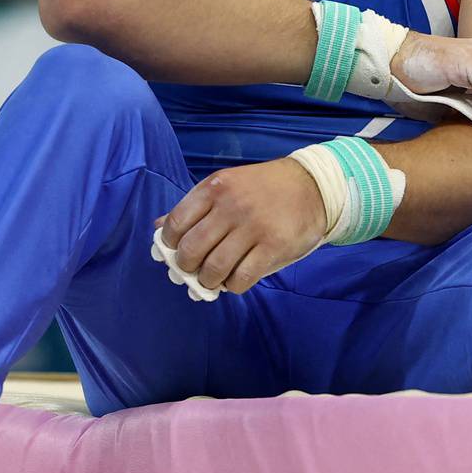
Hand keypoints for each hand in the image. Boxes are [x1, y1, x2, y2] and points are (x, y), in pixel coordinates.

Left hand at [153, 158, 330, 294]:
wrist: (313, 186)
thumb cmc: (263, 189)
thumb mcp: (226, 186)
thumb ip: (194, 207)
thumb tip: (159, 230)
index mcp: (214, 188)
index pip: (176, 223)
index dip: (168, 245)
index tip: (173, 253)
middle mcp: (231, 206)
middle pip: (191, 250)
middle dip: (185, 268)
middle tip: (190, 272)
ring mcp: (253, 227)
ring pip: (214, 268)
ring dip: (207, 282)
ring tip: (211, 280)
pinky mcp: (273, 246)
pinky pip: (241, 278)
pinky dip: (232, 286)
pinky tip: (233, 280)